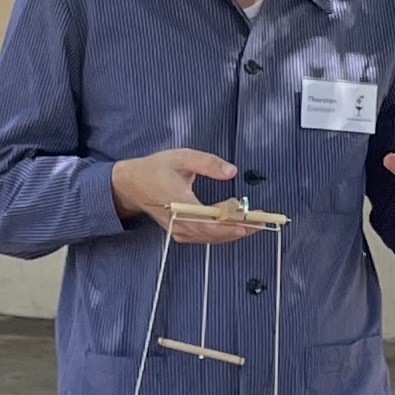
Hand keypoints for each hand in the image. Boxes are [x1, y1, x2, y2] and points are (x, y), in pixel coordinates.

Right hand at [112, 146, 264, 239]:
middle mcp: (177, 221)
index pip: (207, 219)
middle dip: (239, 228)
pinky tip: (236, 225)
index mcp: (177, 202)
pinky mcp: (180, 232)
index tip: (249, 220)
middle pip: (212, 233)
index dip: (230, 223)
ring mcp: (178, 230)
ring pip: (210, 238)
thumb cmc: (156, 169)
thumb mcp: (182, 157)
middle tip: (261, 222)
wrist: (132, 185)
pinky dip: (221, 233)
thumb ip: (208, 163)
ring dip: (233, 232)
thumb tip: (232, 171)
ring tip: (255, 224)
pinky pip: (204, 237)